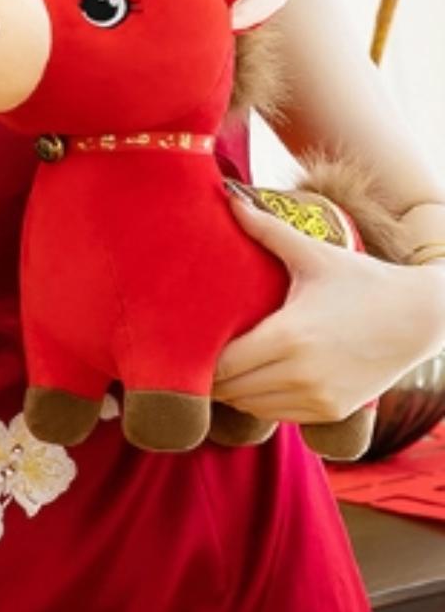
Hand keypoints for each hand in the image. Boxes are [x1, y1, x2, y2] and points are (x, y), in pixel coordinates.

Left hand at [212, 185, 444, 422]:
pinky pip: (276, 415)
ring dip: (235, 390)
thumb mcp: (314, 254)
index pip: (221, 365)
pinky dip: (261, 401)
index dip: (201, 357)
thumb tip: (227, 195)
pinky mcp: (330, 412)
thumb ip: (266, 228)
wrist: (420, 317)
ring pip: (250, 407)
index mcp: (289, 337)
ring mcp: (318, 398)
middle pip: (230, 389)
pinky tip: (259, 377)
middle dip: (213, 374)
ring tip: (228, 364)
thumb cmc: (361, 280)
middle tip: (202, 353)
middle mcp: (301, 374)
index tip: (191, 340)